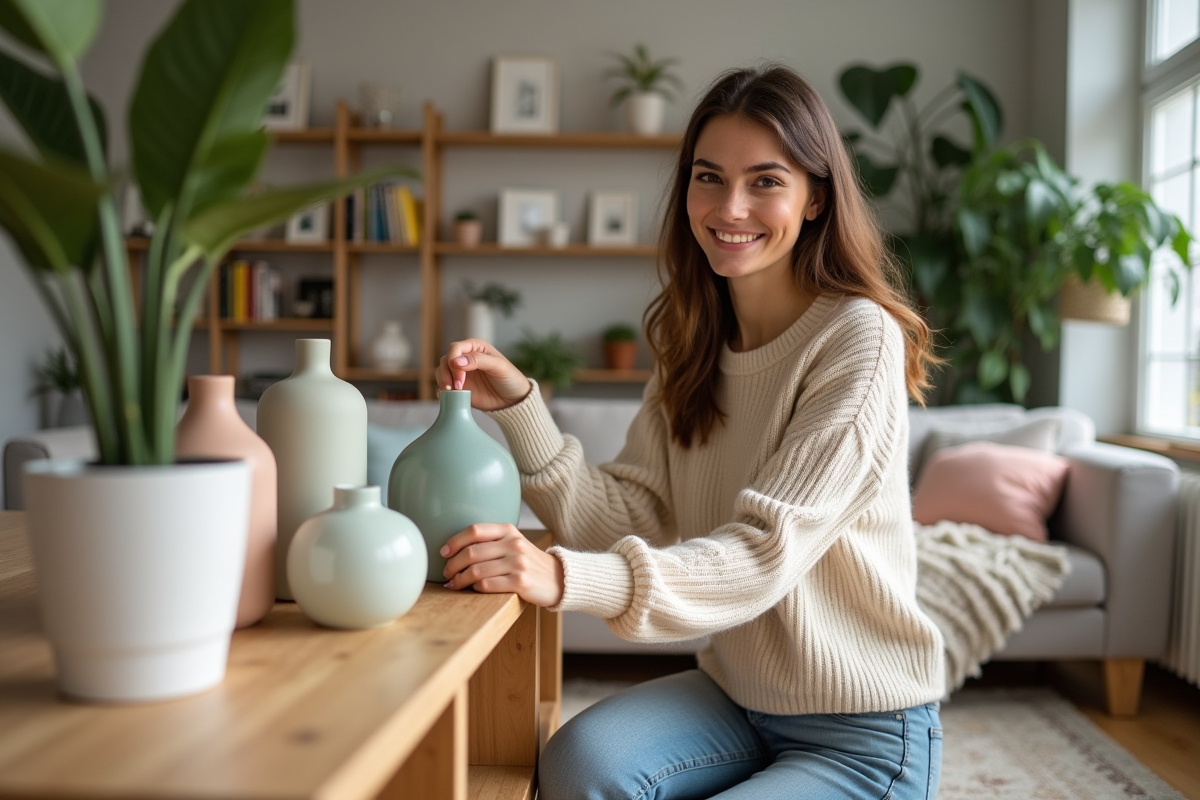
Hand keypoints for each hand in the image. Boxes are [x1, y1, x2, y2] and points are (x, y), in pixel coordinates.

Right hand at [434, 339, 531, 410]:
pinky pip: (443, 387)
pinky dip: (442, 391)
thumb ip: (479, 360)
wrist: (513, 400)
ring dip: (443, 381)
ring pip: (441, 372)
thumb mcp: (499, 367)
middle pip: (445, 360)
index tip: (460, 376)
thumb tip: (456, 361)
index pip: (455, 348)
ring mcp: (460, 373)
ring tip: (452, 392)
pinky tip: (448, 396)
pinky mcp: (458, 388)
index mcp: (476, 348)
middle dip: (447, 373)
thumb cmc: (510, 379)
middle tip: (457, 387)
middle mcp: (465, 359)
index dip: (453, 360)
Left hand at [441, 523, 564, 607]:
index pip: (474, 530)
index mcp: (508, 530)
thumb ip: (491, 542)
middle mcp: (513, 544)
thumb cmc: (528, 562)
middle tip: (447, 574)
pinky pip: (487, 585)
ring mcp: (517, 563)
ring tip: (454, 585)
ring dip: (460, 580)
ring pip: (476, 571)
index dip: (454, 542)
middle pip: (471, 553)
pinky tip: (472, 590)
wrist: (558, 579)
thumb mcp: (513, 543)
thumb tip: (455, 550)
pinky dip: (475, 588)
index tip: (443, 553)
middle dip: (452, 566)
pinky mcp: (520, 582)